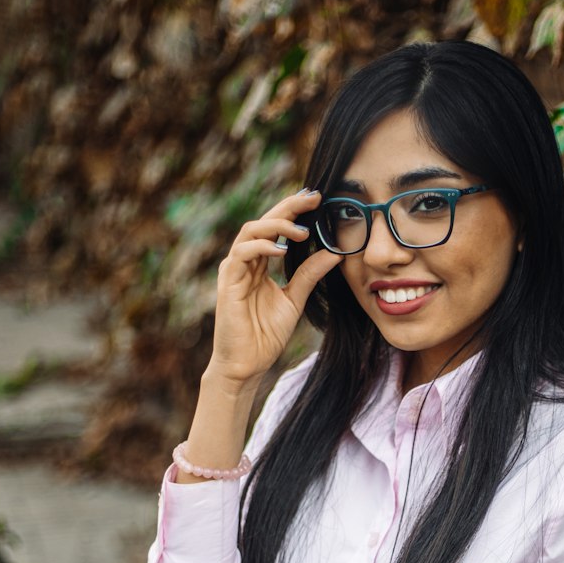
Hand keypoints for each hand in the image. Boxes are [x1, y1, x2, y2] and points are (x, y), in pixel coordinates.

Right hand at [208, 188, 343, 387]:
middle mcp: (244, 261)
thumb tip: (335, 252)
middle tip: (312, 198)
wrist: (247, 364)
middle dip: (287, 207)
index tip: (318, 200)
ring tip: (302, 230)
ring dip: (276, 225)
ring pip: (250, 231)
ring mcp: (234, 269)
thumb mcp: (295, 299)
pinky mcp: (228, 282)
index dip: (294, 211)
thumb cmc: (265, 335)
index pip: (276, 228)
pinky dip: (261, 246)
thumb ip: (310, 274)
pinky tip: (282, 250)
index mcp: (259, 263)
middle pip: (263, 221)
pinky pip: (241, 254)